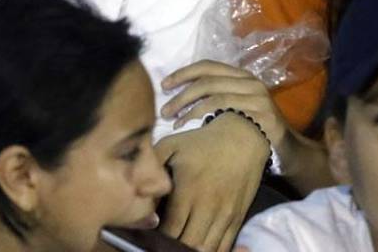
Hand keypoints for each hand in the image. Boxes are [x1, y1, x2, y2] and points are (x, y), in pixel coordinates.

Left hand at [155, 113, 268, 251]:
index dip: (157, 238)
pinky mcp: (237, 217)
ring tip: (179, 245)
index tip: (150, 233)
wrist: (243, 136)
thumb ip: (151, 165)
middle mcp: (208, 206)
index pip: (170, 230)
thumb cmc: (203, 142)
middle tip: (162, 242)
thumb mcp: (172, 144)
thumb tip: (134, 187)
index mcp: (188, 191)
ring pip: (205, 248)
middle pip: (187, 243)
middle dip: (172, 247)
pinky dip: (210, 250)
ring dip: (191, 250)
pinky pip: (224, 246)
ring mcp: (225, 214)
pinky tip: (198, 246)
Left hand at [161, 61, 290, 159]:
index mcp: (242, 76)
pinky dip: (203, 117)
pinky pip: (225, 110)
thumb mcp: (236, 107)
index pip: (209, 65)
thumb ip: (217, 96)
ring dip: (188, 108)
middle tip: (164, 110)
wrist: (287, 147)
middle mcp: (251, 82)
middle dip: (181, 94)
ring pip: (214, 95)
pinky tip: (191, 128)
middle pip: (208, 80)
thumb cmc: (254, 128)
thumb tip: (181, 95)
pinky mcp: (262, 114)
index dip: (184, 73)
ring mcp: (258, 98)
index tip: (164, 85)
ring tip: (173, 122)